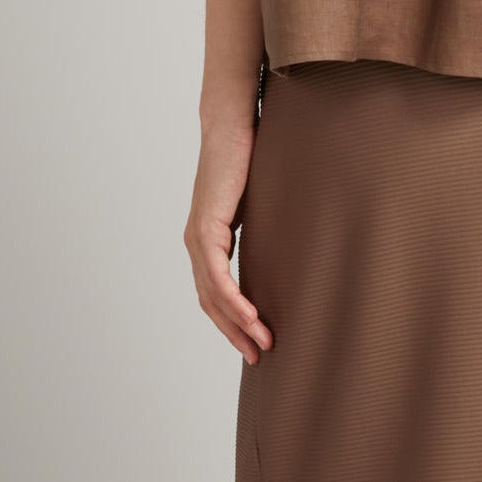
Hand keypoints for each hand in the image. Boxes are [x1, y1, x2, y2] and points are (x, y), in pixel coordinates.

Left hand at [183, 116, 272, 365]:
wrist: (232, 124)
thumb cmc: (248, 155)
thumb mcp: (257, 202)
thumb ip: (260, 226)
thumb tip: (285, 245)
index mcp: (207, 238)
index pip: (216, 292)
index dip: (234, 320)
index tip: (256, 340)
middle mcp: (196, 242)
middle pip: (211, 303)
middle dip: (235, 333)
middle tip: (259, 356)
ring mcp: (197, 237)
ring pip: (213, 296)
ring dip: (238, 324)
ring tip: (263, 343)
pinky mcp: (205, 229)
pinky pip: (216, 277)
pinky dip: (234, 301)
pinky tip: (252, 318)